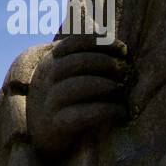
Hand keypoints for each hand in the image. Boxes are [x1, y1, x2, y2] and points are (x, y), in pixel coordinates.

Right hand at [28, 34, 129, 157]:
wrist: (42, 134)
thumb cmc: (65, 97)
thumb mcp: (66, 72)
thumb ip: (81, 53)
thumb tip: (104, 31)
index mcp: (51, 61)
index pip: (71, 44)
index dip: (97, 42)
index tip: (122, 47)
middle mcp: (46, 79)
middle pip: (72, 64)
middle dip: (102, 62)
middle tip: (123, 69)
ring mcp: (49, 102)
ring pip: (73, 88)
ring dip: (101, 84)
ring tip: (120, 87)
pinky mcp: (56, 125)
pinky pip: (80, 115)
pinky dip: (104, 111)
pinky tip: (120, 111)